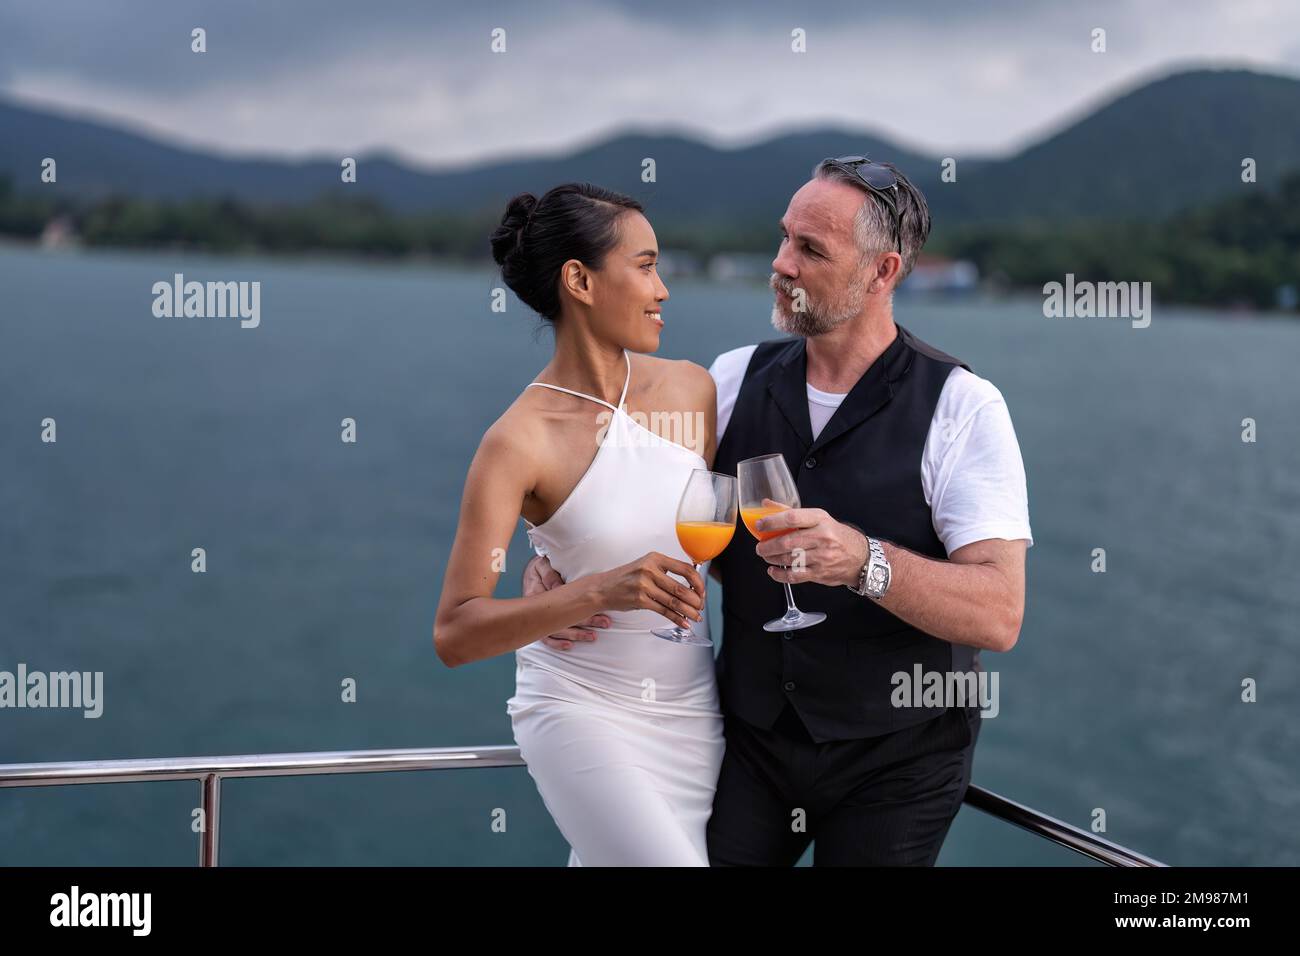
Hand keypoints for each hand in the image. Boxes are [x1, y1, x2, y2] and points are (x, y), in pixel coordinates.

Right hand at [522, 554, 611, 651]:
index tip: (596, 608)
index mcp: (537, 595)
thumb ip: (549, 575)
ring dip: (576, 634)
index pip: (558, 604)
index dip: (578, 608)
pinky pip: (547, 638)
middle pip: (562, 620)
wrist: (531, 574)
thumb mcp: (542, 566)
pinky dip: (557, 643)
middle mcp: (538, 610)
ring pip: (557, 631)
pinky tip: (569, 645)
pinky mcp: (541, 624)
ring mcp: (540, 618)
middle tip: (605, 622)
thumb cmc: (540, 569)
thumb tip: (558, 586)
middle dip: (585, 622)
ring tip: (594, 636)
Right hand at [594, 551, 704, 630]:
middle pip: (681, 588)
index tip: (702, 591)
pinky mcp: (640, 600)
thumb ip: (666, 572)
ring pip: (674, 602)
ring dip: (689, 612)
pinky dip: (676, 619)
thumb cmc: (626, 578)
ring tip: (696, 617)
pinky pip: (664, 611)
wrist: (603, 588)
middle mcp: (649, 570)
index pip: (685, 569)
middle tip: (701, 606)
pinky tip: (684, 623)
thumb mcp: (646, 566)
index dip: (698, 582)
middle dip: (695, 600)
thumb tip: (690, 585)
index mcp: (655, 558)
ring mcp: (644, 585)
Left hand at [753, 500, 868, 586]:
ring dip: (772, 559)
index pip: (792, 517)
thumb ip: (792, 512)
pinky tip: (774, 571)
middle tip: (759, 547)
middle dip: (768, 546)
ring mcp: (822, 557)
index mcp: (820, 519)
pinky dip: (780, 575)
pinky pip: (794, 576)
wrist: (860, 557)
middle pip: (788, 542)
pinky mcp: (820, 573)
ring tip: (766, 556)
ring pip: (789, 559)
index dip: (772, 521)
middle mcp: (822, 537)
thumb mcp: (819, 518)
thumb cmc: (836, 535)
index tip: (760, 525)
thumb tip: (767, 504)